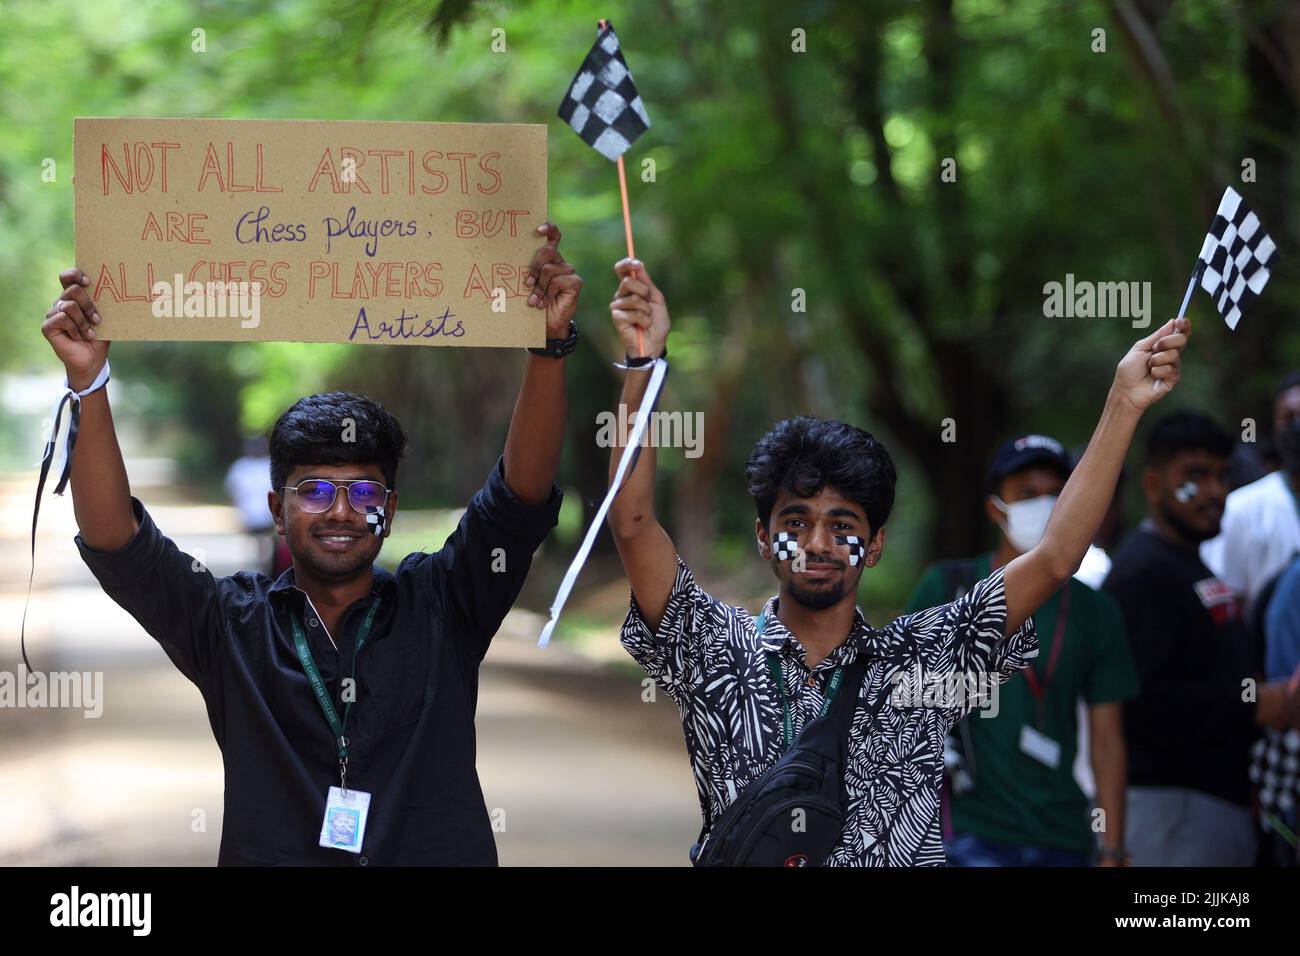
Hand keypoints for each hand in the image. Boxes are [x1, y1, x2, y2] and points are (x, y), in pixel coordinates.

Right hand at [42, 269, 109, 389]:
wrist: (93, 359)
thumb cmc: (100, 337)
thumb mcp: (105, 318)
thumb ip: (103, 303)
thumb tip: (115, 288)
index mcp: (74, 297)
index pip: (68, 277)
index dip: (75, 274)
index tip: (89, 282)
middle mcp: (61, 302)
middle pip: (73, 290)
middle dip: (89, 304)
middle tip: (97, 319)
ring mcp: (53, 314)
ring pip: (69, 306)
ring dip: (84, 321)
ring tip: (90, 332)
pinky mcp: (48, 326)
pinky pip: (62, 318)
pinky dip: (75, 329)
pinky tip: (78, 337)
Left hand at [526, 223, 582, 337]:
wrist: (547, 325)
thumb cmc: (534, 302)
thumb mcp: (528, 285)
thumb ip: (526, 271)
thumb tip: (508, 260)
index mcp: (549, 258)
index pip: (553, 236)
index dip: (548, 228)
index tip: (538, 229)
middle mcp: (560, 261)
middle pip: (547, 251)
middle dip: (534, 267)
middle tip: (528, 284)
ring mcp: (569, 271)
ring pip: (549, 269)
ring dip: (539, 287)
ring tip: (535, 301)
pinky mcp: (575, 282)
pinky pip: (558, 281)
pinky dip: (548, 294)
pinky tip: (545, 303)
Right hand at [610, 257, 669, 358]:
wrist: (654, 344)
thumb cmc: (656, 324)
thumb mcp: (657, 300)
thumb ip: (648, 283)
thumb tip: (639, 265)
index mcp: (632, 288)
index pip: (622, 270)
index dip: (626, 264)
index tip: (636, 264)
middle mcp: (622, 295)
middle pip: (627, 281)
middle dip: (643, 291)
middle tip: (649, 301)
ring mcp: (617, 306)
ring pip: (632, 298)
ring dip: (646, 309)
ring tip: (647, 319)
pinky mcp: (616, 318)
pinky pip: (632, 312)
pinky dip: (642, 319)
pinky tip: (642, 326)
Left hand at [1112, 317, 1189, 411]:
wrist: (1125, 391)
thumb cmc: (1129, 370)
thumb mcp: (1140, 348)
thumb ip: (1156, 336)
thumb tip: (1172, 322)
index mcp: (1163, 346)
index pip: (1179, 333)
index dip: (1184, 325)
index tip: (1181, 321)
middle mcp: (1170, 355)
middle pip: (1181, 340)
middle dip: (1167, 341)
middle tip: (1154, 348)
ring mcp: (1173, 367)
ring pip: (1174, 354)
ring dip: (1157, 359)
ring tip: (1148, 367)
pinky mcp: (1173, 379)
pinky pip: (1170, 369)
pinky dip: (1157, 371)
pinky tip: (1151, 376)